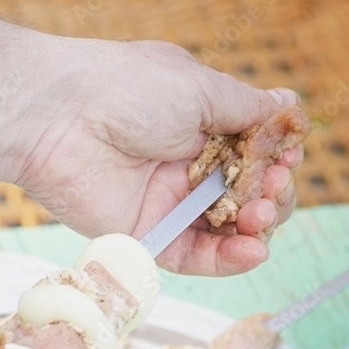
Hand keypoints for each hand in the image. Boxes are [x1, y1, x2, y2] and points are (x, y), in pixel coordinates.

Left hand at [15, 39, 302, 275]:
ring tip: (261, 214)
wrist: (60, 118)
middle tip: (272, 186)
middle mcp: (187, 167)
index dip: (277, 159)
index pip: (255, 153)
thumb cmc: (125, 89)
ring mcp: (168, 204)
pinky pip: (195, 257)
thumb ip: (246, 109)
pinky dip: (229, 259)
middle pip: (247, 195)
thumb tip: (289, 105)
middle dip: (272, 194)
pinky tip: (253, 250)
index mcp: (200, 125)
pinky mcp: (148, 236)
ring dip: (257, 227)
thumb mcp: (200, 89)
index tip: (286, 156)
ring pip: (227, 230)